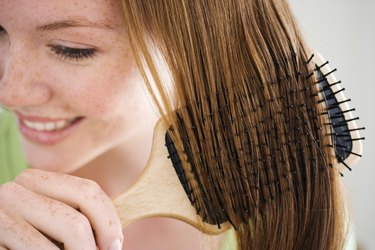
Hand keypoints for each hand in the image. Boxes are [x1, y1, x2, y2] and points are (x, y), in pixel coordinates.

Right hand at [0, 169, 122, 249]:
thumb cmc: (31, 240)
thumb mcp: (55, 221)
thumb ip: (80, 217)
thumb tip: (114, 241)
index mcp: (34, 179)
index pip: (88, 191)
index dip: (108, 222)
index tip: (114, 245)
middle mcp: (13, 192)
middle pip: (76, 222)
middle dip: (92, 249)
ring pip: (58, 245)